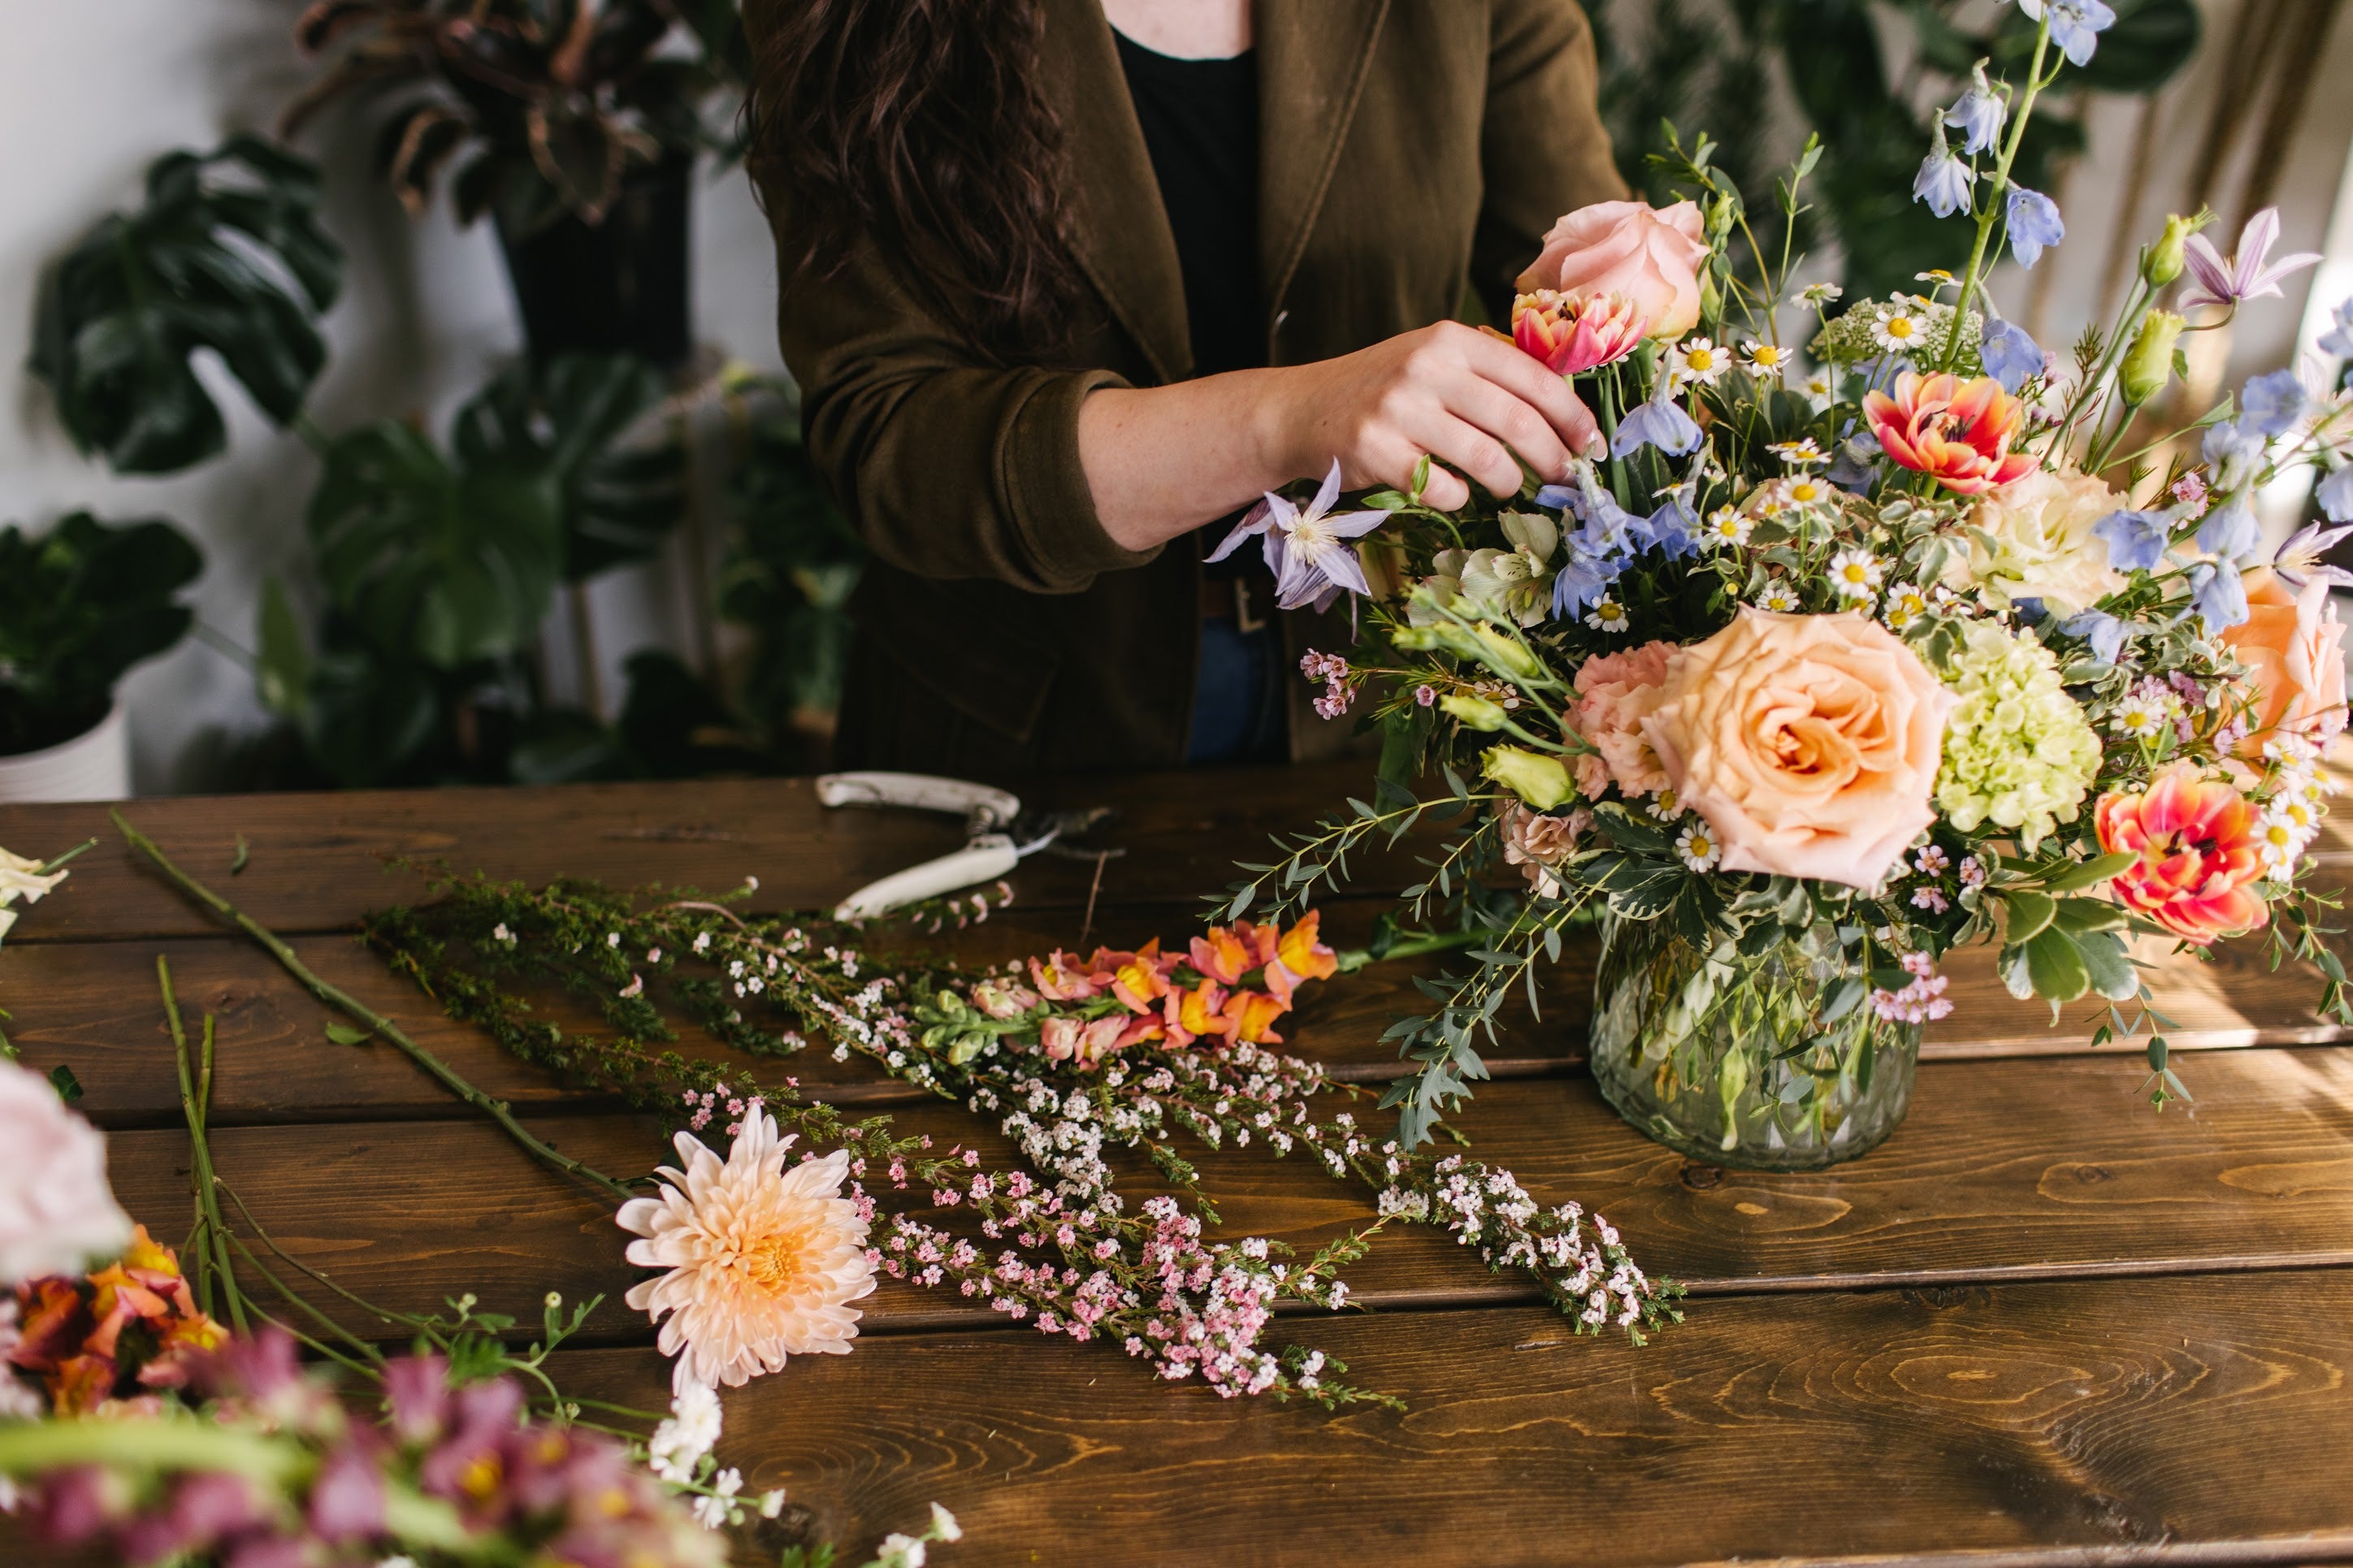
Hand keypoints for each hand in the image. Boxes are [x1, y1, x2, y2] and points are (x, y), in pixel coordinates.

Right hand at [1261, 321, 1602, 510]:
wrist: (1301, 410)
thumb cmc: (1380, 391)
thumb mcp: (1431, 362)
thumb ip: (1485, 375)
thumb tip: (1561, 416)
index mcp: (1450, 340)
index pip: (1533, 378)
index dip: (1571, 416)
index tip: (1591, 443)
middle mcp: (1426, 368)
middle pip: (1518, 421)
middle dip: (1553, 456)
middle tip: (1566, 477)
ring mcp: (1400, 410)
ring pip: (1486, 458)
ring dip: (1510, 482)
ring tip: (1510, 487)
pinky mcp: (1377, 452)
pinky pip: (1443, 488)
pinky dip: (1458, 497)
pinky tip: (1453, 491)